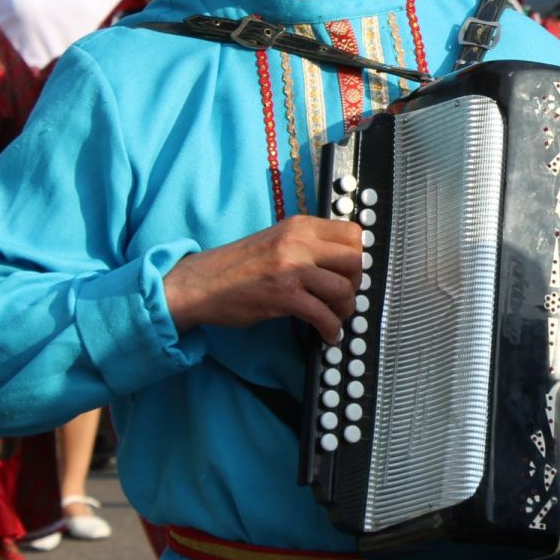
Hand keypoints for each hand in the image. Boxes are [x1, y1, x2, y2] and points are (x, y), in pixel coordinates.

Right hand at [164, 216, 362, 341]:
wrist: (201, 283)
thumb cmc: (238, 266)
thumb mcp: (277, 240)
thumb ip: (308, 244)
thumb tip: (344, 261)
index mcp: (299, 225)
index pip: (353, 233)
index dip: (359, 256)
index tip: (350, 272)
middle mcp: (298, 242)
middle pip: (355, 260)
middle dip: (356, 283)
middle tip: (344, 296)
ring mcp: (291, 268)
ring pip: (343, 288)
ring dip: (345, 308)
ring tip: (335, 316)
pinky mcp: (283, 295)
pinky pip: (323, 314)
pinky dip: (330, 328)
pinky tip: (326, 334)